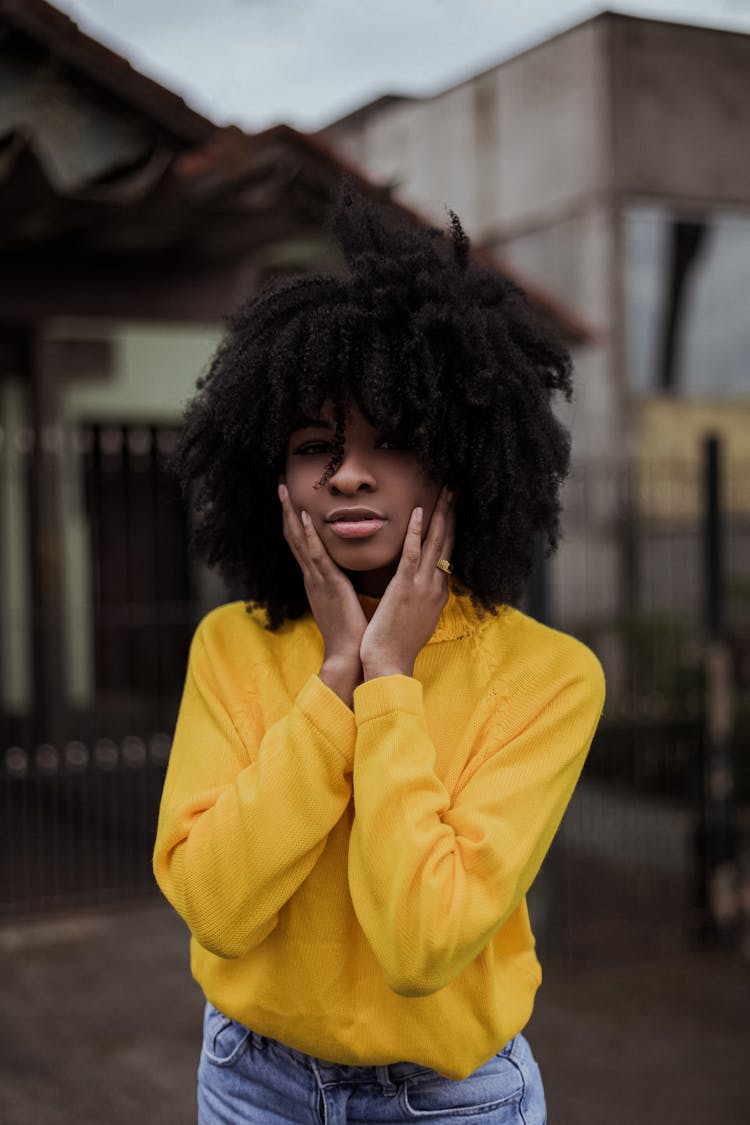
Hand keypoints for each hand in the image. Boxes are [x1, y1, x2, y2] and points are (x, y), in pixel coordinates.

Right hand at [278, 484, 366, 700]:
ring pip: (299, 541)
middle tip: (279, 484)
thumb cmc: (352, 633)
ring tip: (284, 490)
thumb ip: (342, 586)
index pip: (302, 544)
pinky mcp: (329, 585)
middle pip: (294, 537)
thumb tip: (346, 575)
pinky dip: (309, 536)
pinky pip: (316, 556)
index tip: (291, 498)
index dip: (295, 520)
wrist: (350, 657)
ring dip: (291, 514)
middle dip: (286, 510)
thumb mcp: (345, 602)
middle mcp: (312, 577)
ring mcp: (318, 580)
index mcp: (317, 580)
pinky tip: (305, 517)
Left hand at [359, 487, 455, 679]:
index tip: (452, 507)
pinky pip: (413, 554)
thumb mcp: (417, 619)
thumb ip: (421, 600)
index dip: (451, 528)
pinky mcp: (404, 588)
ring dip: (442, 514)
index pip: (447, 554)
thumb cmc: (397, 646)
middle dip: (452, 513)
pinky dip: (417, 532)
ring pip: (436, 543)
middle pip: (447, 542)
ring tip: (447, 490)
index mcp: (438, 593)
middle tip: (456, 488)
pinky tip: (419, 511)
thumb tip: (420, 589)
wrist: (389, 665)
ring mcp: (422, 587)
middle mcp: (436, 586)